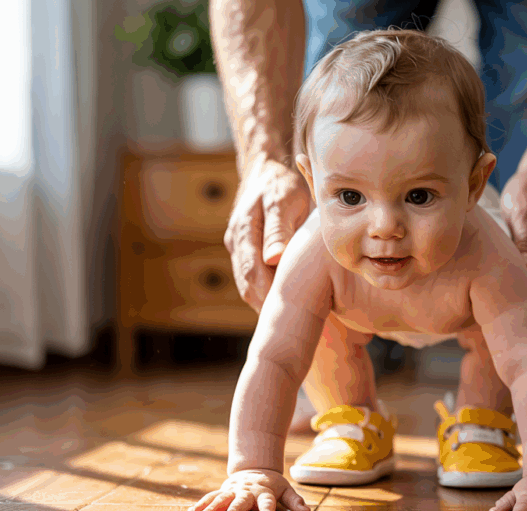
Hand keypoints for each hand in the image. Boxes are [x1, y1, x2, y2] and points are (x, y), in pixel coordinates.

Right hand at [188, 469, 310, 510]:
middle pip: (241, 500)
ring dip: (213, 507)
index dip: (268, 510)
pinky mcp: (223, 490)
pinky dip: (202, 503)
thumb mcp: (286, 489)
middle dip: (236, 509)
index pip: (267, 501)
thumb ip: (294, 500)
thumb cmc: (272, 484)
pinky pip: (211, 496)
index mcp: (264, 491)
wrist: (255, 469)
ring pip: (222, 498)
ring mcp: (233, 490)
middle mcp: (247, 490)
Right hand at [225, 158, 311, 311]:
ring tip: (288, 321)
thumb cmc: (281, 183)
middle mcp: (237, 242)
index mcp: (244, 231)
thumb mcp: (284, 200)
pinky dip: (265, 289)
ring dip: (264, 300)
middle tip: (289, 327)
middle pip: (248, 284)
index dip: (267, 296)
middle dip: (265, 306)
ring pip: (248, 282)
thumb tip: (273, 260)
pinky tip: (284, 301)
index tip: (286, 315)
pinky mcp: (245, 248)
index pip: (253, 274)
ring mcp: (238, 246)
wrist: (266, 167)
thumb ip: (279, 229)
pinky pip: (252, 275)